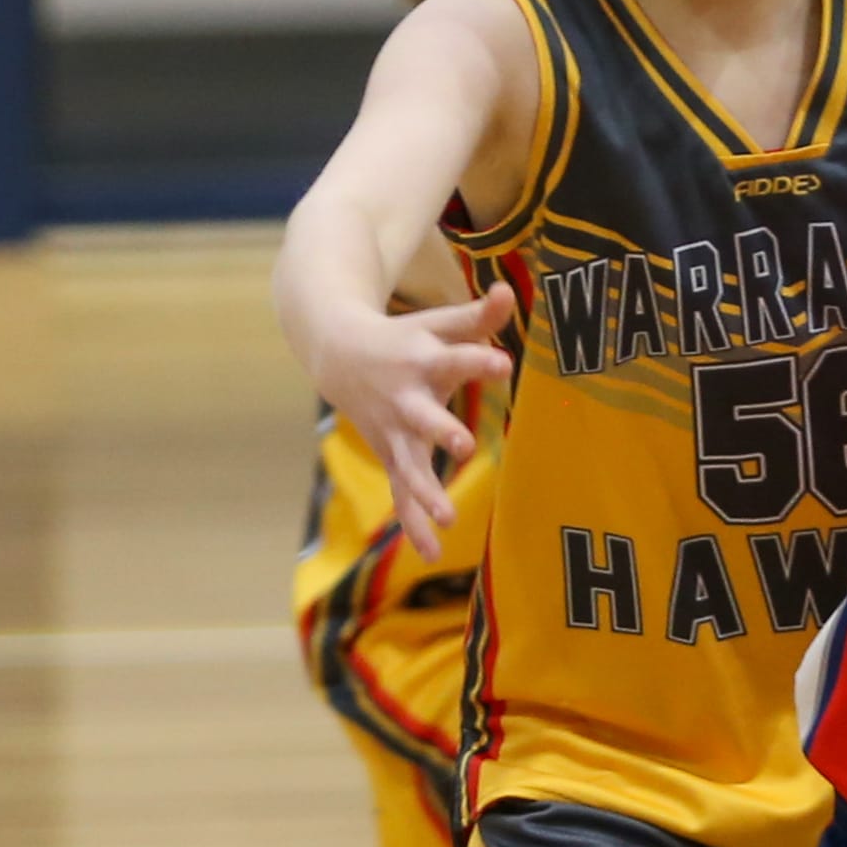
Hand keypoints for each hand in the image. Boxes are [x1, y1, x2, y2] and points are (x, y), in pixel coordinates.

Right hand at [315, 283, 515, 555]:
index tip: (503, 362)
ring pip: (408, 466)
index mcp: (422, 360)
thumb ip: (477, 316)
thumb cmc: (406, 337)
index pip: (456, 358)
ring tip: (448, 517)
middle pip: (424, 418)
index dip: (479, 360)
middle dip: (442, 430)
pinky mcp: (391, 456)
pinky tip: (434, 553)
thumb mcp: (439, 323)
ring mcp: (394, 433)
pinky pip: (402, 495)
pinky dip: (414, 523)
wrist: (339, 353)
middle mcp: (406, 400)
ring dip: (425, 492)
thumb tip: (506, 293)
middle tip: (462, 445)